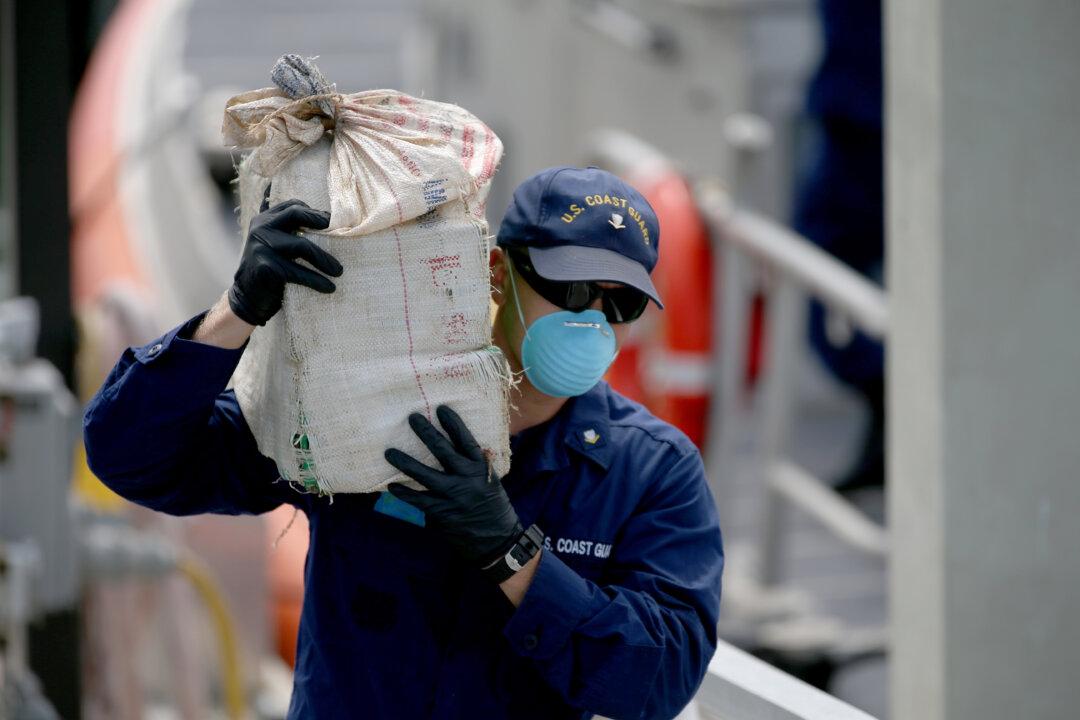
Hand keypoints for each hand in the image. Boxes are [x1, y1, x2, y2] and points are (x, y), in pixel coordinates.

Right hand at [227, 187, 341, 325]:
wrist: (247, 298)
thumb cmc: (270, 270)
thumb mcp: (275, 245)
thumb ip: (291, 233)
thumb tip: (332, 228)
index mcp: (264, 220)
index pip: (292, 206)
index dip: (313, 212)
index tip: (331, 222)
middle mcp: (260, 229)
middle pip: (296, 215)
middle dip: (319, 222)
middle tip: (341, 235)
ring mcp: (261, 247)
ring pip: (301, 246)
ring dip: (324, 259)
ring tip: (339, 271)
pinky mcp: (265, 268)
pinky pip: (297, 272)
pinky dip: (316, 280)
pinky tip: (329, 287)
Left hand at [385, 406, 522, 568]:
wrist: (497, 540)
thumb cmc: (492, 506)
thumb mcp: (490, 481)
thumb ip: (473, 466)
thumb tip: (452, 449)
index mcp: (482, 468)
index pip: (466, 440)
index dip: (453, 424)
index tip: (441, 409)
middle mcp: (468, 479)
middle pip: (443, 450)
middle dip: (426, 432)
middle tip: (412, 418)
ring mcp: (454, 496)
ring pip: (425, 475)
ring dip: (405, 462)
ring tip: (389, 452)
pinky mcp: (443, 513)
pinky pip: (419, 500)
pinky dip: (404, 493)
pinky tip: (392, 486)